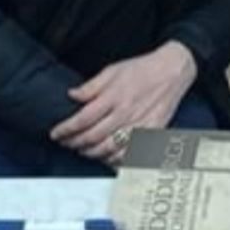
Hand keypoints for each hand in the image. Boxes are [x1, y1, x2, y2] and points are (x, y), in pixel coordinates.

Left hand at [48, 41, 196, 164]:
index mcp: (114, 97)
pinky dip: (115, 160)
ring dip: (91, 153)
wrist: (172, 71)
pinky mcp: (151, 133)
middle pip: (93, 137)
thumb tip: (72, 95)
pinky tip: (106, 158)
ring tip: (82, 150)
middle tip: (66, 143)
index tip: (56, 133)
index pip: (83, 119)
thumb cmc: (142, 69)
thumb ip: (91, 86)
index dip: (66, 129)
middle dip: (74, 143)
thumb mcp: (112, 70)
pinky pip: (130, 153)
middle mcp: (126, 113)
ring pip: (109, 149)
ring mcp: (139, 125)